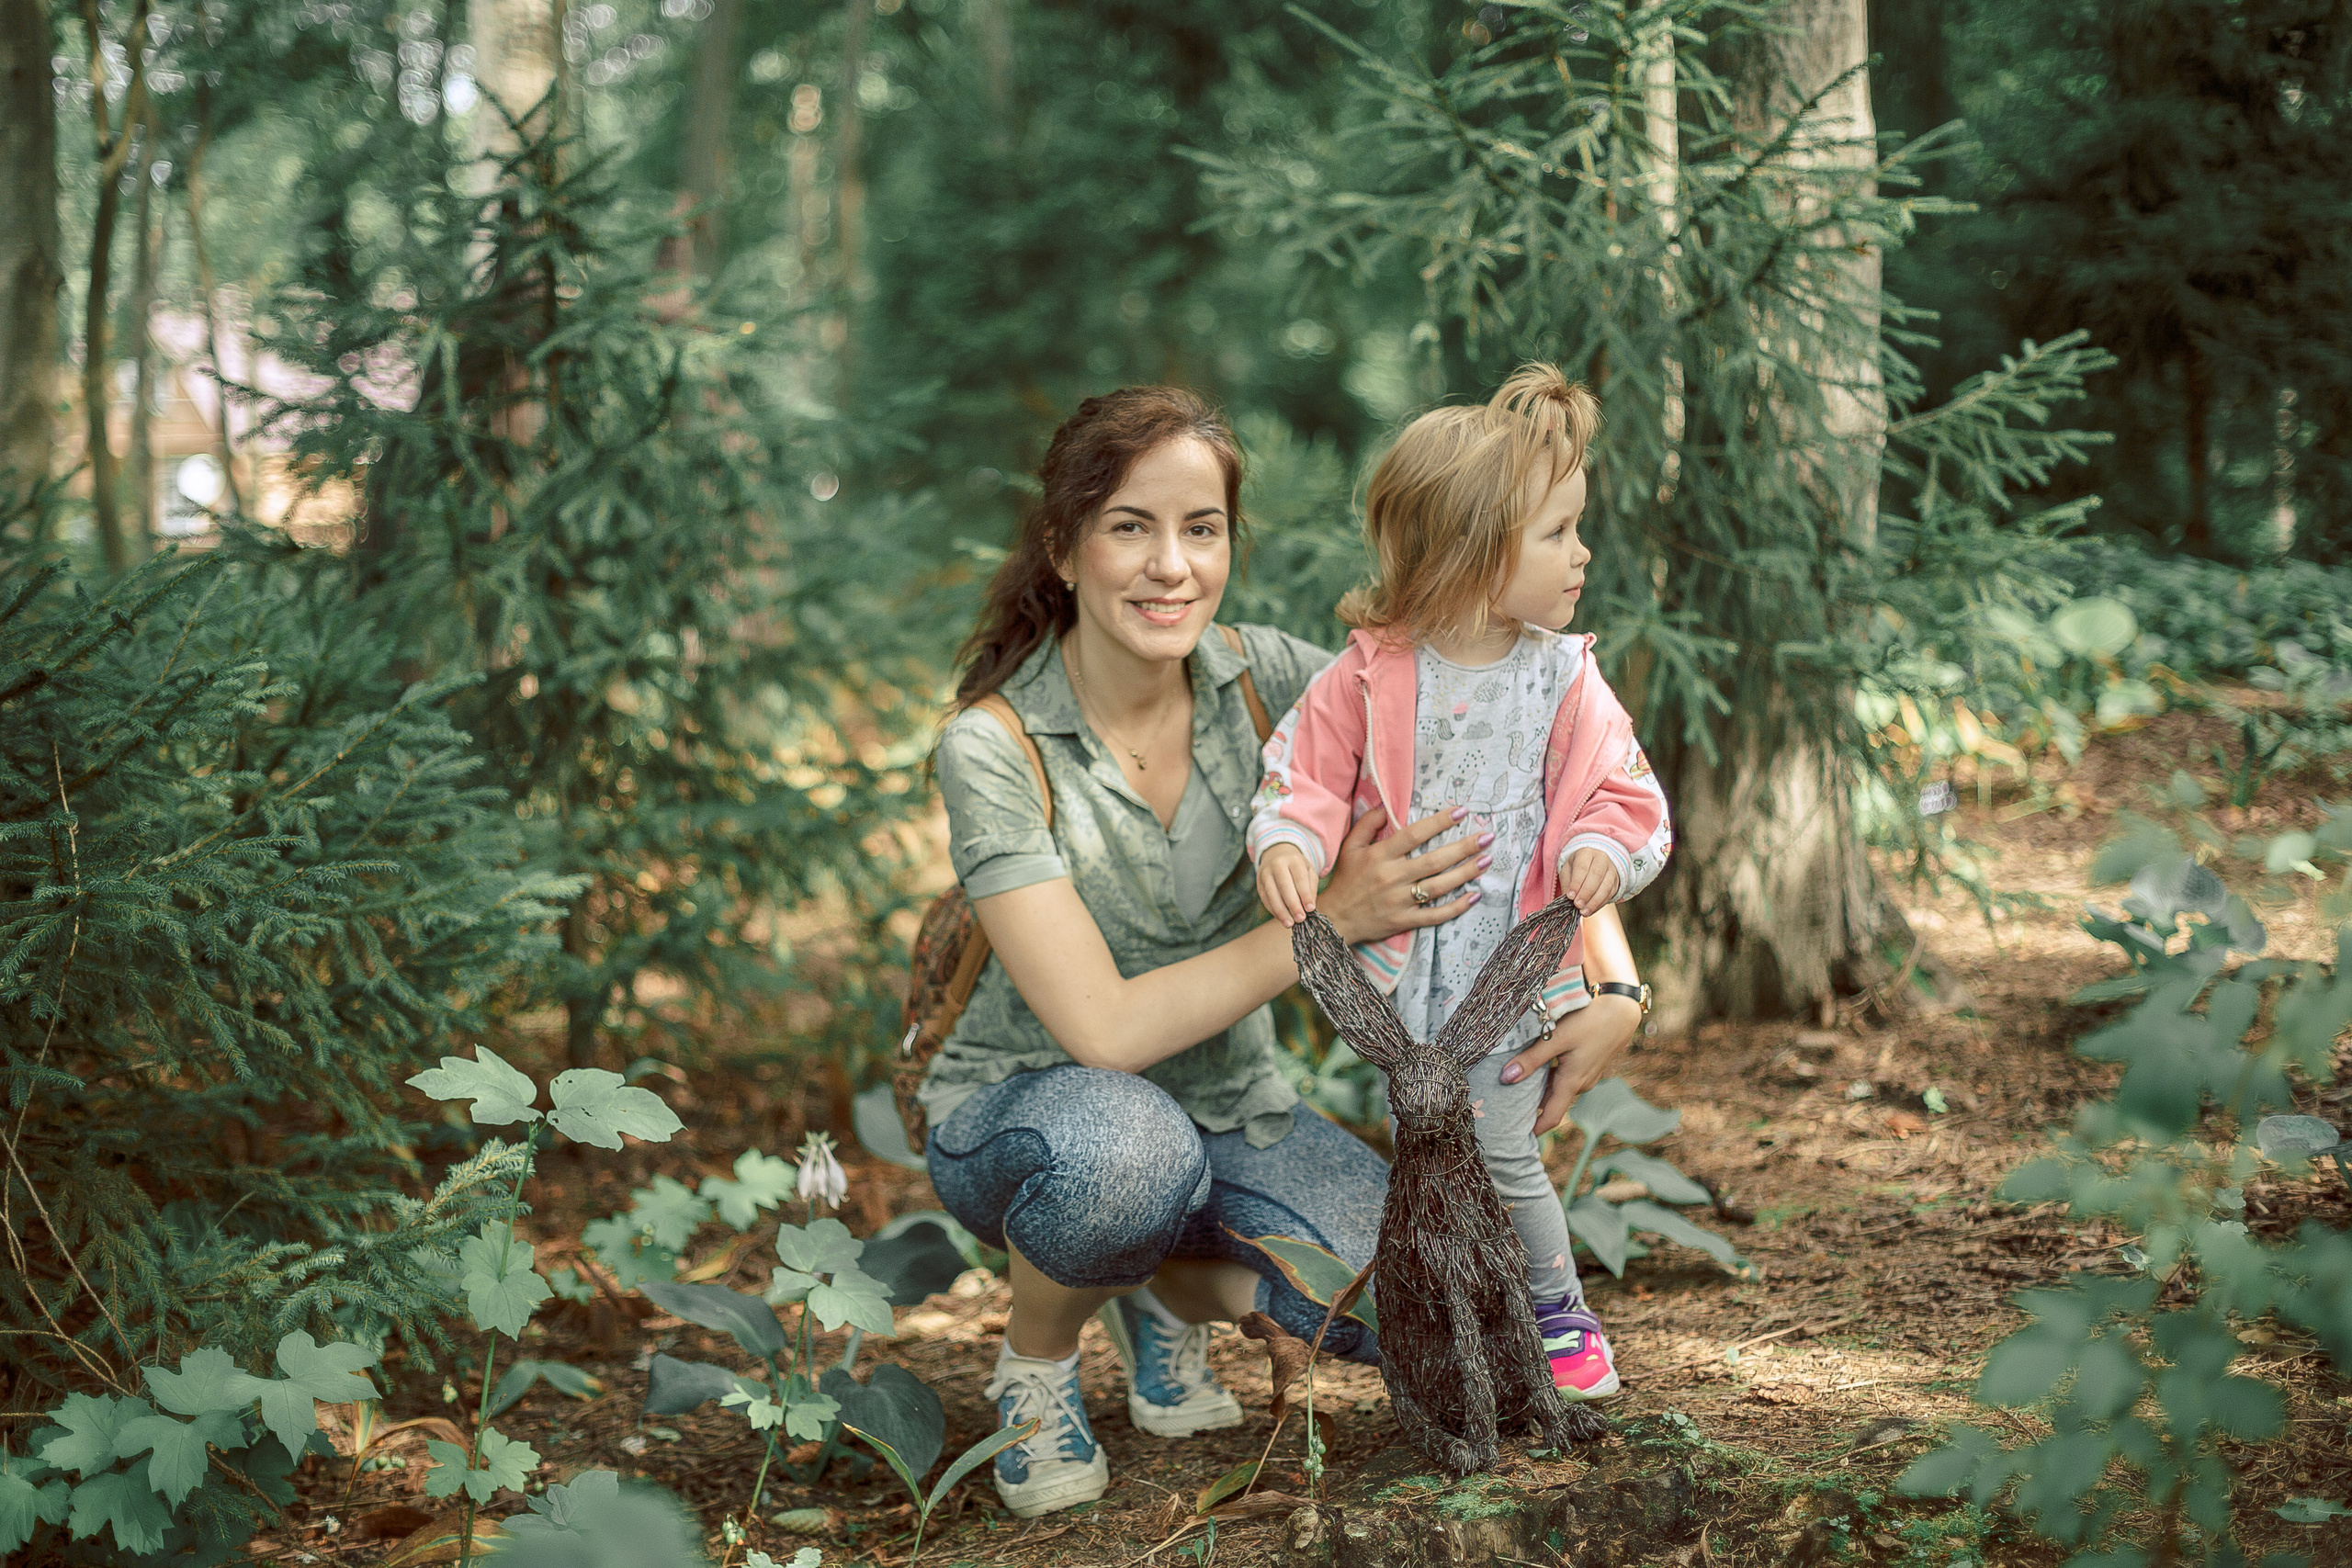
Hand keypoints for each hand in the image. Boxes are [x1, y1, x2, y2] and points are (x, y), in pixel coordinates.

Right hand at [1256, 844, 1319, 926]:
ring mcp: (1265, 873)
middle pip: (1284, 886)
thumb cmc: (1297, 866)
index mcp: (1293, 859)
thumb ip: (1311, 887)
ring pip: (1272, 894)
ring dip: (1281, 911)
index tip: (1310, 909)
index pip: (1300, 878)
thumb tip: (1309, 907)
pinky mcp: (1259, 883)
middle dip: (1293, 905)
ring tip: (1290, 924)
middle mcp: (1277, 865)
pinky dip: (1273, 910)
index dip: (1305, 895)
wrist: (1277, 854)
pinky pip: (1265, 899)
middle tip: (1300, 919)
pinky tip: (1281, 918)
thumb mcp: (1308, 871)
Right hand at [1314, 805, 1490, 945]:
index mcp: (1380, 856)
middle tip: (1487, 837)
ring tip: (1486, 861)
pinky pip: (1435, 915)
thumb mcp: (1349, 848)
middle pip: (1434, 861)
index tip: (1462, 811)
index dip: (1439, 822)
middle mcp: (1392, 877)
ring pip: (1439, 886)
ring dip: (1465, 873)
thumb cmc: (1345, 880)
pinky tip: (1474, 896)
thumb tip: (1382, 804)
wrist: (1334, 920)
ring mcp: (1399, 901)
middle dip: (1463, 848)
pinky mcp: (1404, 921)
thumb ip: (1367, 825)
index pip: (1414, 835)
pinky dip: (1456, 907)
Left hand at [1497, 993, 1642, 1136]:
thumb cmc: (1589, 1022)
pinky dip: (1551, 1076)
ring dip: (1541, 1089)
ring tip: (1517, 1087)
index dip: (1536, 1128)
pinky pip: (1566, 1077)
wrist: (1622, 1011)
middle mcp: (1581, 1083)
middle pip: (1552, 1102)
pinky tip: (1538, 1065)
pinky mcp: (1589, 1063)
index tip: (1518, 1135)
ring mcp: (1587, 1073)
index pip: (1552, 1116)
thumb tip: (1505, 1079)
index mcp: (1572, 1082)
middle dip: (1533, 1107)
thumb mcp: (1555, 1038)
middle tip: (1509, 1107)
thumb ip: (1531, 1059)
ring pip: (1559, 1087)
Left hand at [1561, 847, 1621, 912]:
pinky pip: (1610, 894)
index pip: (1582, 867)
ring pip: (1606, 886)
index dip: (1576, 883)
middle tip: (1578, 905)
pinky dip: (1600, 904)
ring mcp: (1611, 870)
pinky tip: (1591, 910)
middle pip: (1596, 876)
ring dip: (1595, 901)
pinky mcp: (1616, 882)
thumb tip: (1566, 900)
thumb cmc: (1577, 867)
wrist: (1594, 862)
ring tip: (1584, 911)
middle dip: (1586, 893)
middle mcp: (1601, 859)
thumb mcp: (1567, 870)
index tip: (1570, 896)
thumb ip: (1567, 883)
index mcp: (1586, 853)